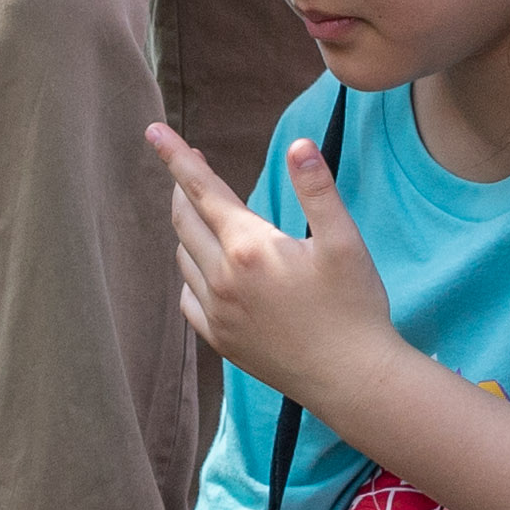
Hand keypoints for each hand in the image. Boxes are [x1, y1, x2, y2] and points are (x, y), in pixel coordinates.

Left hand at [156, 125, 396, 413]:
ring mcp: (218, 314)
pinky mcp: (221, 341)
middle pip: (185, 219)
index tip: (154, 130)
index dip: (177, 156)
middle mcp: (223, 279)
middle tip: (192, 163)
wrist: (352, 379)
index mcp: (250, 247)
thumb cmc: (355, 307)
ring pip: (184, 257)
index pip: (201, 189)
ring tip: (205, 212)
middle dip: (183, 185)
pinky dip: (191, 273)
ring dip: (188, 228)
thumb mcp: (345, 241)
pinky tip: (207, 269)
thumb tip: (298, 145)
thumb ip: (317, 189)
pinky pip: (188, 298)